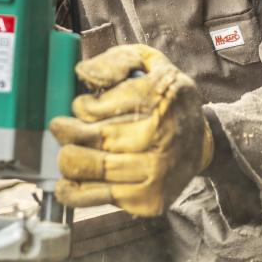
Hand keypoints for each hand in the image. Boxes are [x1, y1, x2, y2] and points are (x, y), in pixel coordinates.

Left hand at [49, 44, 213, 216]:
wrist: (199, 143)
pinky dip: (73, 191)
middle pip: (94, 138)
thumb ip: (117, 61)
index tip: (83, 106)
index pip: (100, 106)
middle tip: (62, 128)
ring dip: (69, 159)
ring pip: (91, 168)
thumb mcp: (149, 63)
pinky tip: (68, 182)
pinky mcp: (149, 199)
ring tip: (69, 151)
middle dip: (68, 132)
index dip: (81, 107)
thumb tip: (82, 73)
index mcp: (164, 96)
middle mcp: (164, 136)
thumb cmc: (165, 99)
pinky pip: (97, 197)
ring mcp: (158, 172)